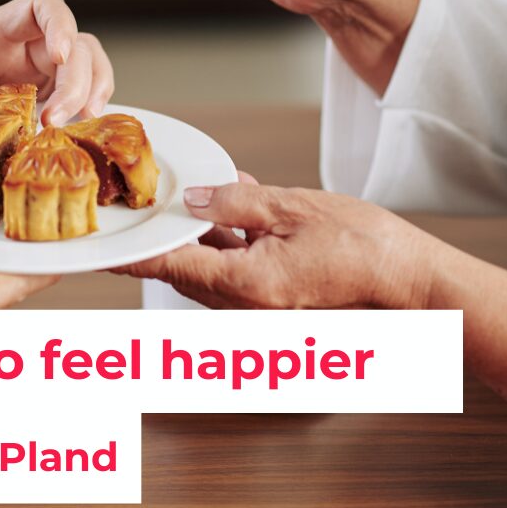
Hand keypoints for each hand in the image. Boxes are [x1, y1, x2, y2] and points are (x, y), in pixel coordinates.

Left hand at [0, 0, 113, 142]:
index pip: (42, 7)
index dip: (62, 25)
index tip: (61, 55)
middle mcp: (15, 47)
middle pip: (74, 44)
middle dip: (78, 79)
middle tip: (56, 120)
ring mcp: (24, 72)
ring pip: (80, 67)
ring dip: (89, 92)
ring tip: (81, 124)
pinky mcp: (25, 98)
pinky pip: (64, 97)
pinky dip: (76, 111)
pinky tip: (69, 134)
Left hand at [114, 179, 442, 309]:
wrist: (408, 280)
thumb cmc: (362, 245)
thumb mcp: (290, 207)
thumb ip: (234, 205)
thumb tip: (192, 200)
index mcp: (242, 284)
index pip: (167, 266)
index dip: (129, 254)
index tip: (98, 248)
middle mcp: (243, 307)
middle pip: (181, 270)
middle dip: (161, 240)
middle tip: (137, 211)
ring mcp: (257, 309)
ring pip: (206, 269)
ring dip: (196, 238)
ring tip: (194, 198)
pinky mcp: (271, 301)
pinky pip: (233, 271)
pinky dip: (225, 244)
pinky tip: (232, 207)